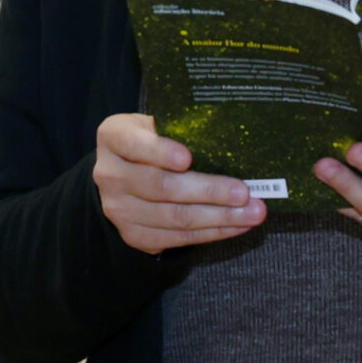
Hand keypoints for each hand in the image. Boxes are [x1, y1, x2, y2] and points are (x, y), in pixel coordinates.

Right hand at [93, 113, 266, 255]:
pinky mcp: (133, 235)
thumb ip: (180, 129)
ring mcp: (119, 209)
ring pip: (174, 217)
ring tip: (252, 212)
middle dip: (208, 191)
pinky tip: (238, 225)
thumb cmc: (151, 141)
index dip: (160, 152)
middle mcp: (109, 175)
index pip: (134, 144)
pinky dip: (212, 232)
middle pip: (161, 187)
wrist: (123, 175)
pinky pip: (177, 238)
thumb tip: (233, 142)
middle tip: (244, 192)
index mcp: (113, 138)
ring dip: (218, 217)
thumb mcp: (155, 125)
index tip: (188, 158)